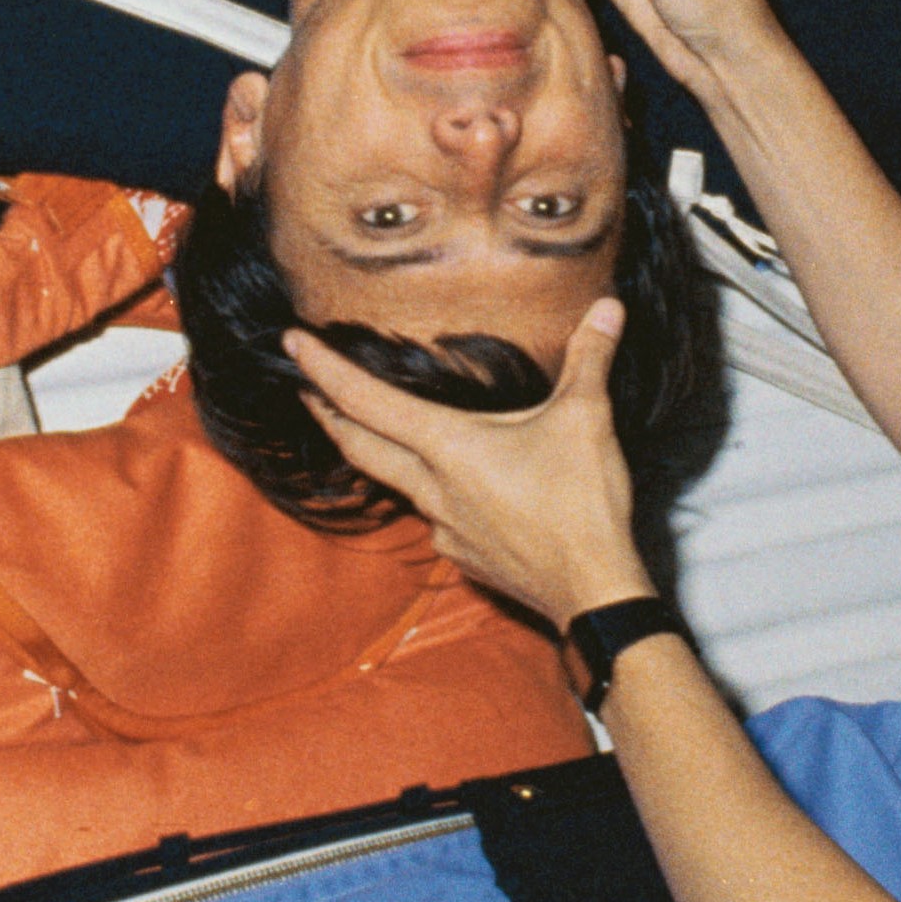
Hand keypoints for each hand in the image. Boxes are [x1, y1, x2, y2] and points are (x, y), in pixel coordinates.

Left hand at [283, 300, 654, 631]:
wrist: (592, 593)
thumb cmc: (581, 506)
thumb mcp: (587, 419)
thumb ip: (591, 358)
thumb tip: (608, 307)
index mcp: (448, 447)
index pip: (366, 401)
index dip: (324, 369)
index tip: (292, 344)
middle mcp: (431, 488)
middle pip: (358, 446)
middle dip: (327, 412)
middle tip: (307, 386)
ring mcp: (443, 527)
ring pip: (394, 481)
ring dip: (377, 452)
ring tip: (379, 429)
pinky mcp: (462, 555)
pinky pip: (431, 514)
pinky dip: (427, 490)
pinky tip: (450, 483)